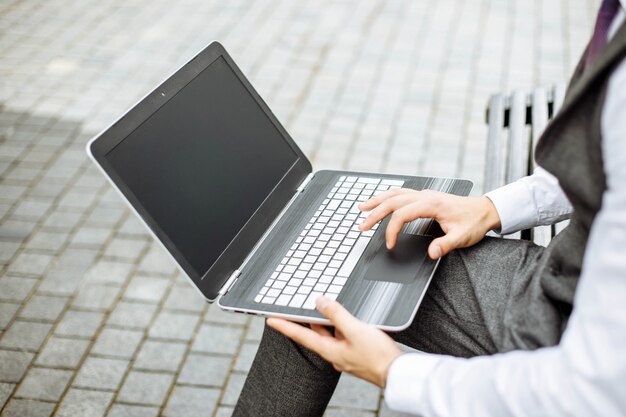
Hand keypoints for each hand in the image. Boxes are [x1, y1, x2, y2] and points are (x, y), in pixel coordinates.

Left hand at [266, 297, 402, 386]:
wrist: (398, 372)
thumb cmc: (377, 356)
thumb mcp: (354, 329)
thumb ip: (336, 314)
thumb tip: (320, 302)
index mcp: (329, 350)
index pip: (301, 335)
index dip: (285, 326)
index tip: (270, 320)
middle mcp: (335, 353)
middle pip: (315, 333)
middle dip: (306, 320)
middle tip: (293, 309)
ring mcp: (346, 354)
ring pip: (330, 333)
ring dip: (325, 320)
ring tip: (320, 306)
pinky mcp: (357, 352)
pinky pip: (343, 335)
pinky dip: (340, 325)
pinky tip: (345, 318)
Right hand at [358, 189, 500, 258]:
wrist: (485, 210)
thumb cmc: (474, 222)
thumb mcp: (462, 237)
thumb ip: (445, 245)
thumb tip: (431, 253)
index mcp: (431, 204)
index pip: (401, 215)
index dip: (392, 230)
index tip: (389, 245)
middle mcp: (425, 196)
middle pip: (392, 201)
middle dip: (374, 214)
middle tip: (362, 227)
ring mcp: (424, 194)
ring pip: (394, 194)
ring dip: (377, 201)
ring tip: (362, 208)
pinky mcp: (424, 196)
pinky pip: (401, 193)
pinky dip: (387, 197)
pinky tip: (380, 201)